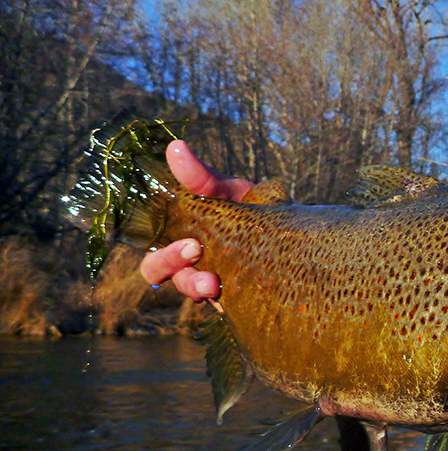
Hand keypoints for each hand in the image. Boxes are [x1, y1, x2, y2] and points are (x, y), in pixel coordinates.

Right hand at [138, 140, 253, 299]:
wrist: (293, 232)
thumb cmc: (253, 207)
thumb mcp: (229, 190)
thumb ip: (202, 176)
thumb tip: (175, 146)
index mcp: (180, 230)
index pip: (152, 233)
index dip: (150, 235)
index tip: (179, 232)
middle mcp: (188, 259)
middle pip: (156, 269)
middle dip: (169, 263)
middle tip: (193, 250)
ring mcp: (208, 279)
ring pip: (186, 289)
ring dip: (194, 286)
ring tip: (213, 283)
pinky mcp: (232, 297)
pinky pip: (219, 304)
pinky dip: (223, 300)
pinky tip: (233, 296)